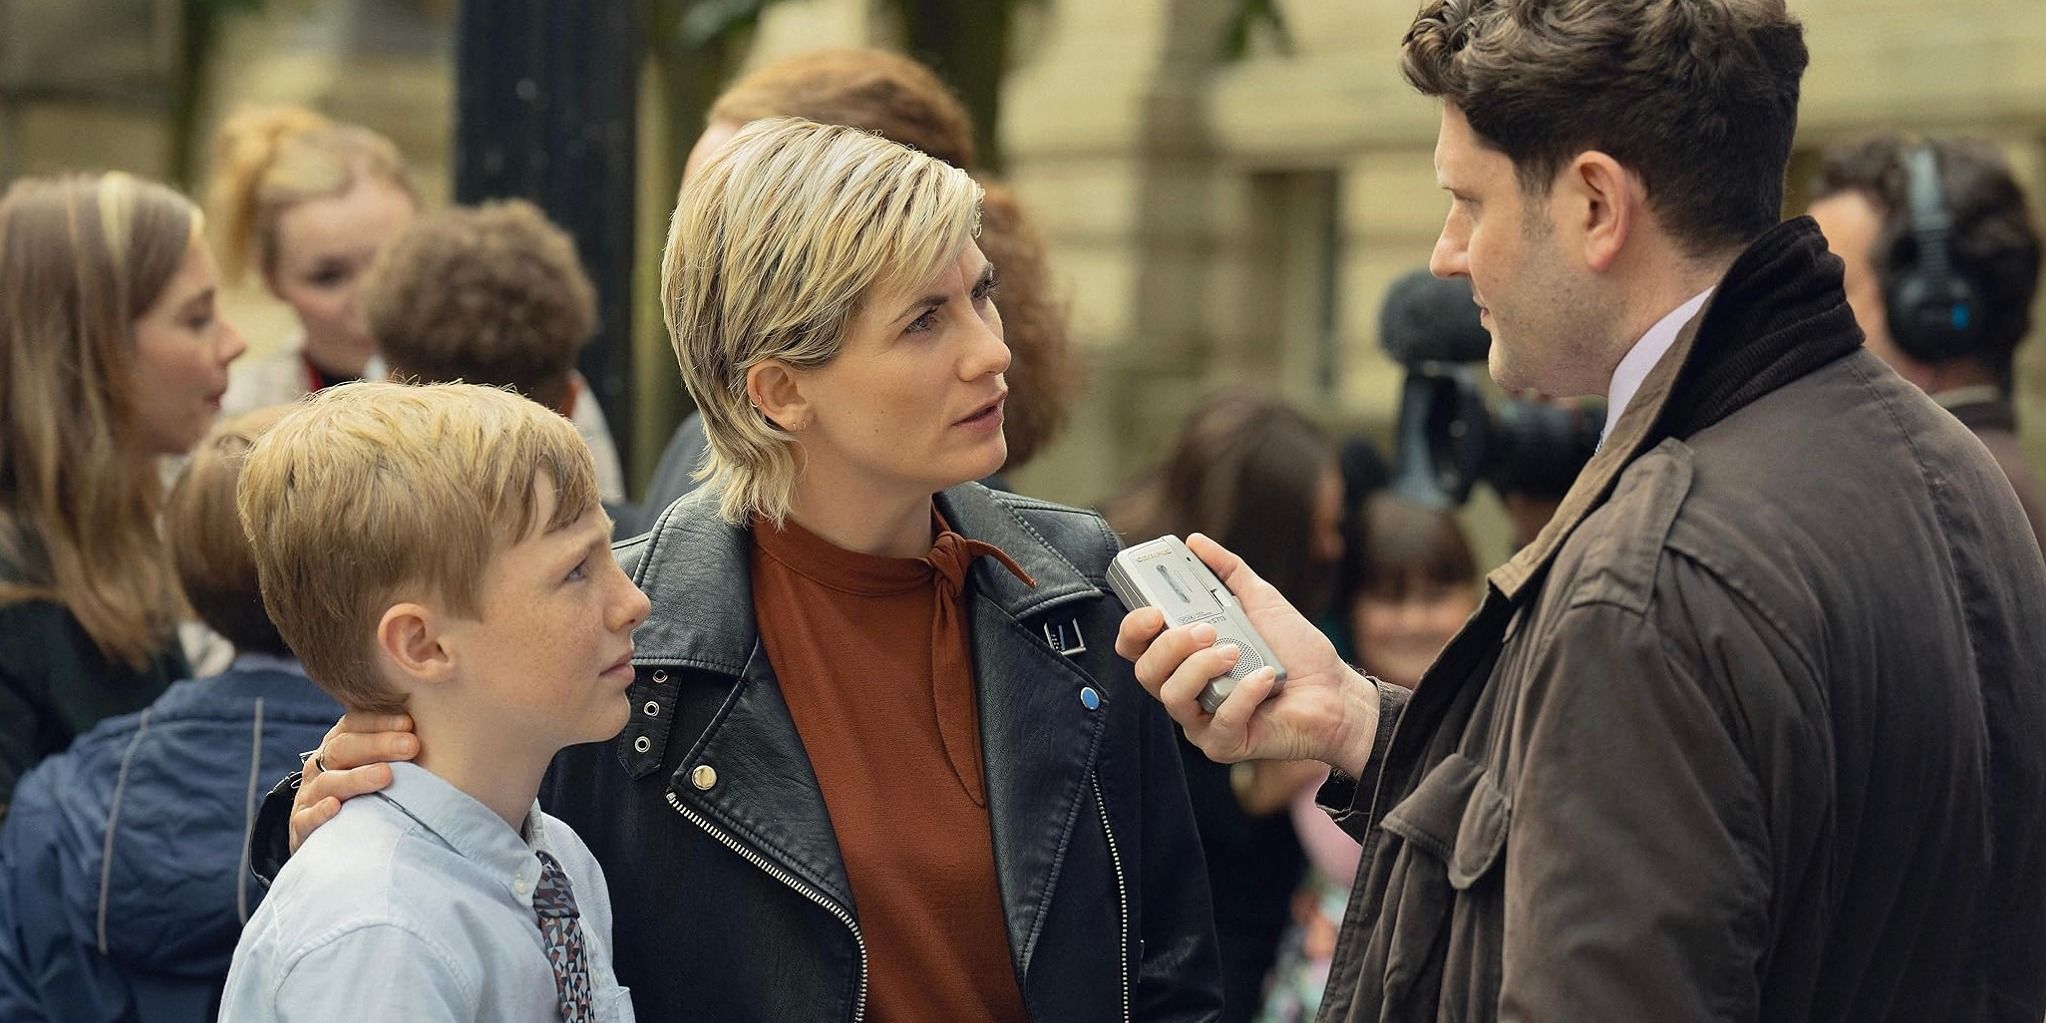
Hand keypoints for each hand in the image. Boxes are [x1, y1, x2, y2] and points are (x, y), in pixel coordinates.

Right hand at [292, 713, 418, 852]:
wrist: (331, 838)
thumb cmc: (367, 794)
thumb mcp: (377, 765)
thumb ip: (398, 747)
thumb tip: (441, 723)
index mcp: (338, 744)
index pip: (353, 724)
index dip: (380, 722)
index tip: (410, 723)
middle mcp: (320, 766)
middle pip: (343, 748)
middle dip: (378, 745)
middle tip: (411, 746)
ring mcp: (309, 796)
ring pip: (329, 782)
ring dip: (357, 778)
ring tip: (385, 775)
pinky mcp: (301, 826)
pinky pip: (307, 819)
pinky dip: (321, 812)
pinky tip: (336, 807)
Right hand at [1115, 533, 1379, 776]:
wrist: (1337, 691)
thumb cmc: (1297, 652)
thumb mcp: (1261, 600)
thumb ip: (1228, 571)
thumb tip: (1195, 541)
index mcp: (1184, 658)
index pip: (1136, 648)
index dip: (1133, 629)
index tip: (1154, 610)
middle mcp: (1185, 690)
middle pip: (1145, 672)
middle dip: (1170, 647)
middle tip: (1206, 630)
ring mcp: (1201, 721)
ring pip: (1172, 698)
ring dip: (1201, 668)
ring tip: (1236, 652)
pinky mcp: (1224, 744)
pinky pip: (1218, 722)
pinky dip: (1242, 695)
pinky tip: (1265, 677)